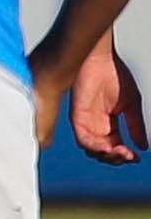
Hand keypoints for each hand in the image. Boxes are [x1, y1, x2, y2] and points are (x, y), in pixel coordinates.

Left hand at [72, 42, 143, 164]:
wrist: (101, 60)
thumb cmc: (115, 76)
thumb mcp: (131, 105)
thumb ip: (136, 125)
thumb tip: (142, 147)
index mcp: (107, 124)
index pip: (114, 146)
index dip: (124, 155)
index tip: (135, 158)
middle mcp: (95, 125)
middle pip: (102, 152)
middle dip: (115, 158)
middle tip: (127, 156)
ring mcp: (85, 122)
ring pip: (91, 149)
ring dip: (107, 155)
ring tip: (121, 153)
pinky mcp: (77, 117)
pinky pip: (83, 139)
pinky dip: (96, 147)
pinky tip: (110, 148)